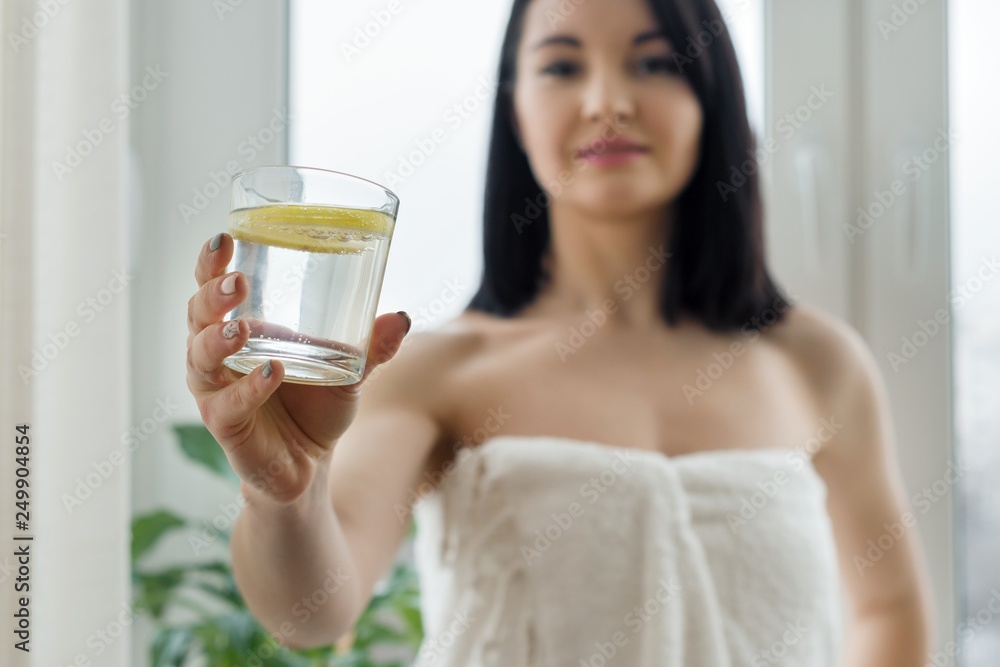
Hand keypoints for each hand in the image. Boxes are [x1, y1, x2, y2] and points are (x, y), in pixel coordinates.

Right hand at [185, 233, 410, 503]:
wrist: (308, 464)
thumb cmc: (317, 406)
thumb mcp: (349, 371)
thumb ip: (371, 347)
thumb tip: (401, 317)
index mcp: (240, 329)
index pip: (213, 288)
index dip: (210, 263)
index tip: (223, 237)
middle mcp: (217, 357)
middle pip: (197, 316)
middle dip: (211, 295)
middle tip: (237, 281)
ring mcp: (217, 392)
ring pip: (200, 359)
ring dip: (218, 340)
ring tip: (240, 328)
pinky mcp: (226, 427)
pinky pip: (228, 406)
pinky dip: (249, 389)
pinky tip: (271, 373)